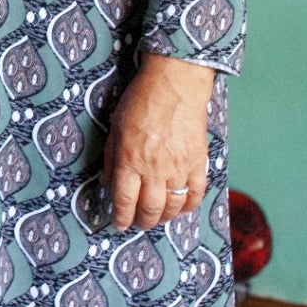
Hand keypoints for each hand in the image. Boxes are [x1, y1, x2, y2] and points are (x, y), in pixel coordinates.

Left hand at [103, 52, 216, 229]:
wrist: (175, 83)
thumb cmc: (141, 100)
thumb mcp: (116, 127)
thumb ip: (111, 157)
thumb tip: (107, 182)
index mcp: (131, 159)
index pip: (125, 200)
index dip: (121, 217)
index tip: (119, 223)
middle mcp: (155, 167)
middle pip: (150, 209)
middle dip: (143, 222)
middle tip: (139, 223)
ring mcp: (179, 166)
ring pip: (174, 206)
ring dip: (165, 217)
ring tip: (158, 217)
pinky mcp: (198, 161)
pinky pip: (196, 192)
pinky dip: (189, 204)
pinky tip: (181, 206)